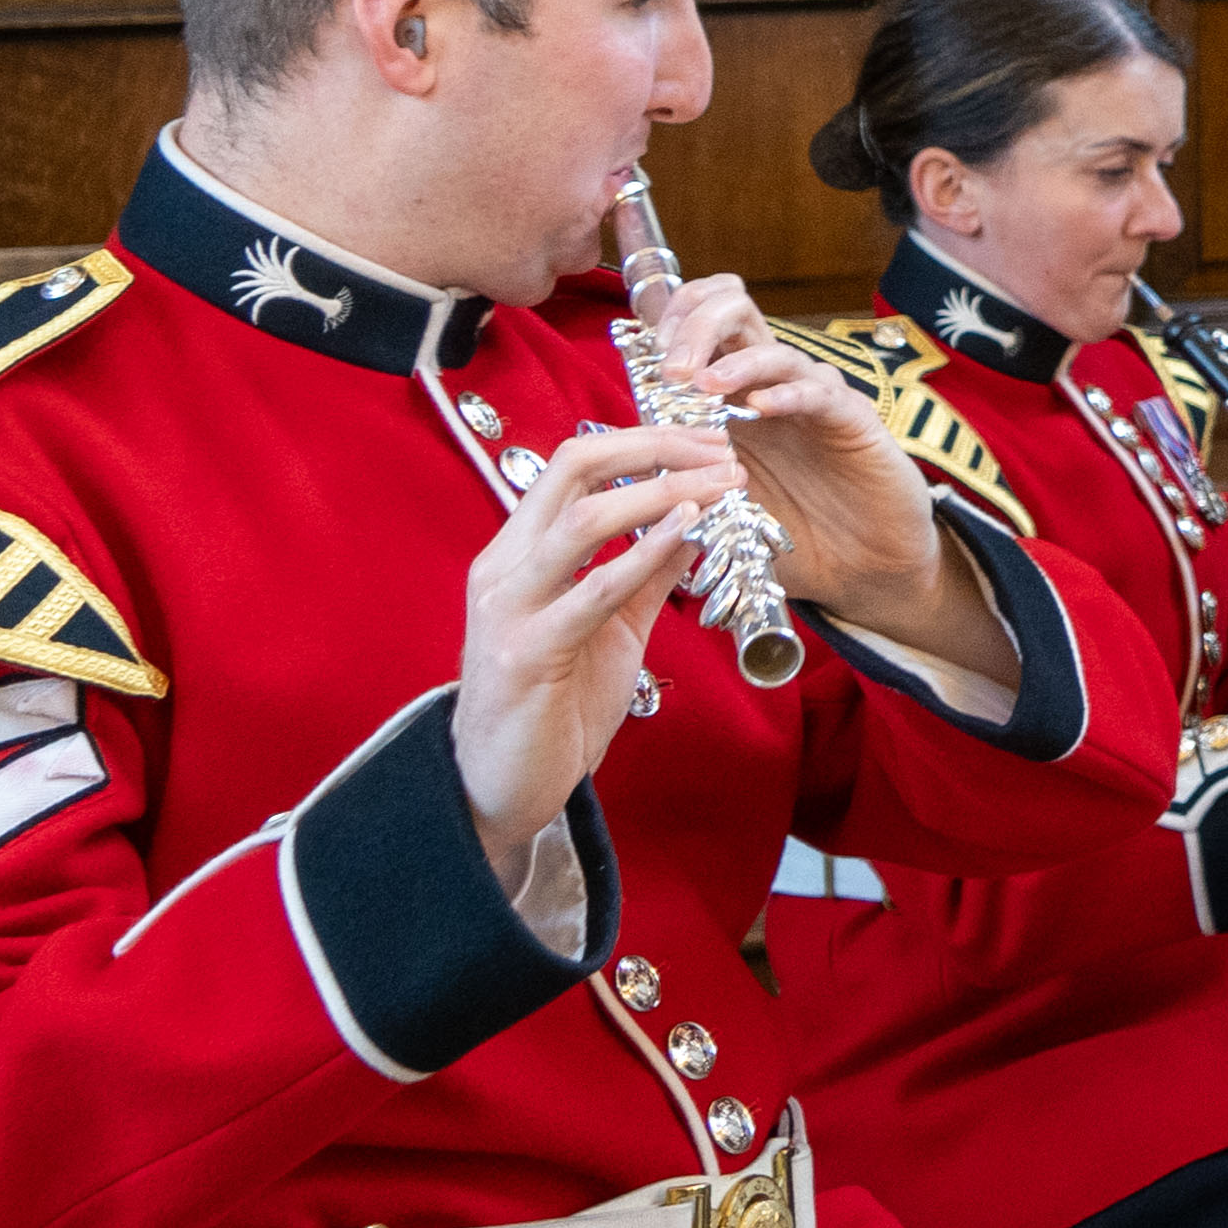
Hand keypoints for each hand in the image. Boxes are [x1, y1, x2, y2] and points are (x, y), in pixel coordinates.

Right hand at [458, 425, 746, 877]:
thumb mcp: (612, 627)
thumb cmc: (553, 705)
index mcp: (519, 552)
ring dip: (662, 492)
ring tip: (722, 484)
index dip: (645, 439)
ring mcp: (509, 609)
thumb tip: (694, 522)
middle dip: (656, 447)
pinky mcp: (526, 655)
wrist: (502, 788)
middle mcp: (504, 568)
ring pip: (583, 521)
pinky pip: (591, 591)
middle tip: (724, 449)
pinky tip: (686, 531)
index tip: (709, 440)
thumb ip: (646, 575)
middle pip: (572, 468)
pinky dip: (642, 553)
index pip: (575, 464)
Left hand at [652, 269, 949, 617]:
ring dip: (733, 360)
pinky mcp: (853, 421)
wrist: (860, 569)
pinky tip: (761, 406)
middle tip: (671, 365)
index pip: (702, 320)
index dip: (672, 317)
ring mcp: (813, 399)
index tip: (644, 350)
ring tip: (703, 384)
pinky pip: (819, 392)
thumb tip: (613, 452)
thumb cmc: (789, 533)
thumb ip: (675, 468)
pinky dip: (787, 392)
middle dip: (695, 323)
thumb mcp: (716, 499)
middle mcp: (770, 384)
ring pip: (773, 347)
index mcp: (732, 394)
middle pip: (734, 308)